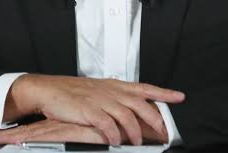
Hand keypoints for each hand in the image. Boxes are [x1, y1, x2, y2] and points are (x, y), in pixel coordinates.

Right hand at [4, 75, 183, 145]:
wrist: (49, 90)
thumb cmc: (71, 92)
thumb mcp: (96, 90)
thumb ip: (113, 98)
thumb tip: (129, 107)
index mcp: (113, 85)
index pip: (143, 87)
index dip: (162, 92)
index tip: (179, 96)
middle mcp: (109, 91)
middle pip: (140, 103)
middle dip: (155, 118)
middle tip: (163, 130)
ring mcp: (99, 100)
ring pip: (127, 115)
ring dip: (135, 132)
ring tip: (137, 142)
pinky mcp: (89, 110)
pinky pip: (108, 125)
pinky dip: (115, 135)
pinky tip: (116, 142)